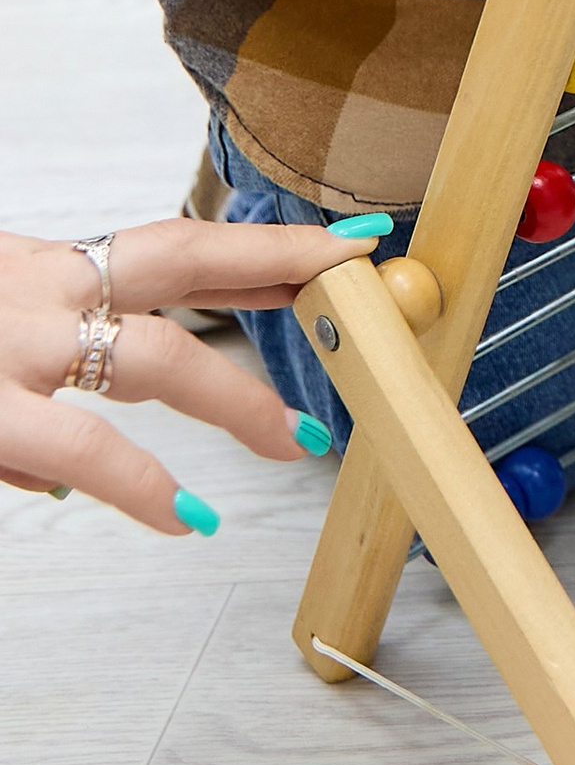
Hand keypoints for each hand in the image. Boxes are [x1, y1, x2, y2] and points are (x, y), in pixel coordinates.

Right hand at [0, 215, 367, 531]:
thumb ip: (27, 402)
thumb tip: (59, 480)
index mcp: (45, 274)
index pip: (172, 252)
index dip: (261, 251)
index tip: (337, 250)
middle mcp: (40, 294)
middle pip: (179, 259)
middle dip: (276, 265)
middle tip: (351, 282)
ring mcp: (16, 346)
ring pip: (157, 357)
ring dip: (238, 401)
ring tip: (295, 443)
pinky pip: (82, 447)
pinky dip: (140, 484)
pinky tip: (184, 515)